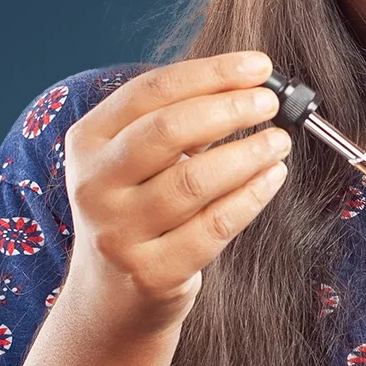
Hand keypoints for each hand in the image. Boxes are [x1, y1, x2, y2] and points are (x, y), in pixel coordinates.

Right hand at [59, 50, 289, 327]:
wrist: (111, 298)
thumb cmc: (137, 212)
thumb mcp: (134, 161)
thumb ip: (177, 122)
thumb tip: (248, 84)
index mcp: (87, 142)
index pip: (150, 92)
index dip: (210, 73)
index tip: (258, 66)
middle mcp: (94, 185)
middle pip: (168, 131)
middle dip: (229, 108)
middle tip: (270, 102)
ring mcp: (119, 233)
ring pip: (194, 180)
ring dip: (248, 153)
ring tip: (279, 141)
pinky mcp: (151, 273)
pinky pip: (213, 227)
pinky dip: (251, 196)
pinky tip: (272, 177)